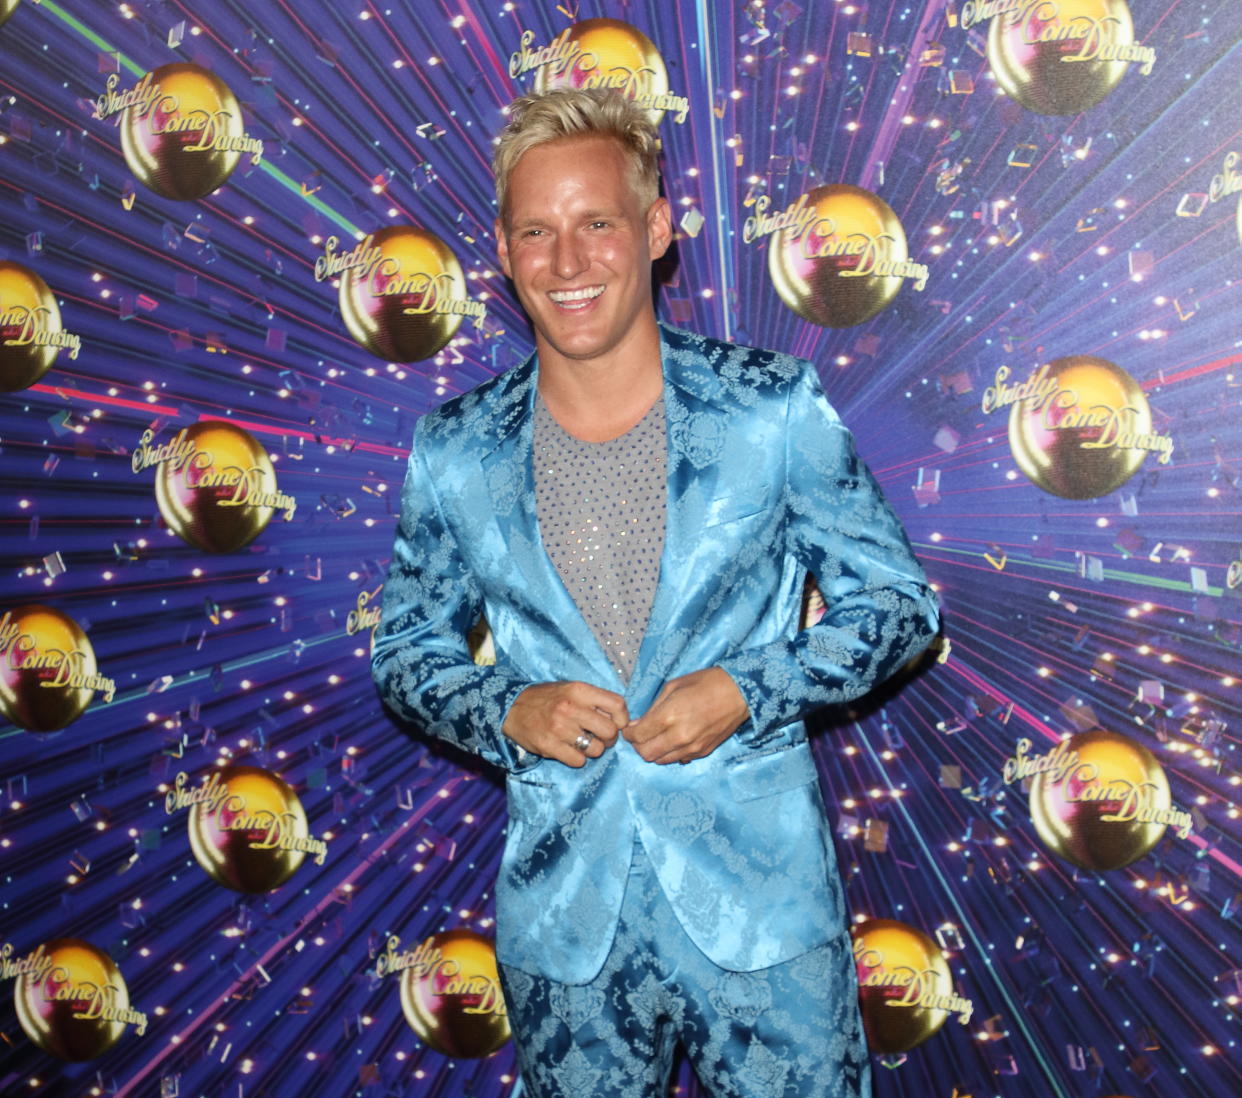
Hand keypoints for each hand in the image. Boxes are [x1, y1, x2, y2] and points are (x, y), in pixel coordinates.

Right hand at [503, 681, 627, 768]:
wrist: (511, 708)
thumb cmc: (547, 699)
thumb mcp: (570, 689)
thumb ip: (594, 700)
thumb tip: (620, 718)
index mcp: (578, 690)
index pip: (617, 704)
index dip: (622, 718)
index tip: (618, 724)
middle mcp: (570, 708)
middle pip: (610, 731)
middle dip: (609, 738)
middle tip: (601, 737)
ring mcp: (559, 728)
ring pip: (596, 749)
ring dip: (593, 750)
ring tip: (583, 743)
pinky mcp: (549, 746)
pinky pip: (578, 761)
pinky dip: (577, 759)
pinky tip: (570, 750)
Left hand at [624, 667, 749, 764]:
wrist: (739, 692)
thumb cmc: (705, 683)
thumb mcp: (673, 686)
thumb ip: (653, 708)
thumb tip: (638, 725)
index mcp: (669, 716)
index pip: (638, 737)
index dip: (629, 734)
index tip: (630, 729)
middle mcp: (679, 736)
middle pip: (646, 754)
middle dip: (639, 746)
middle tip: (641, 735)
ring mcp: (692, 747)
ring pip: (661, 761)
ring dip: (655, 751)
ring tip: (658, 737)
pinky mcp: (703, 752)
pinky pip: (679, 759)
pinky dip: (671, 753)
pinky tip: (675, 739)